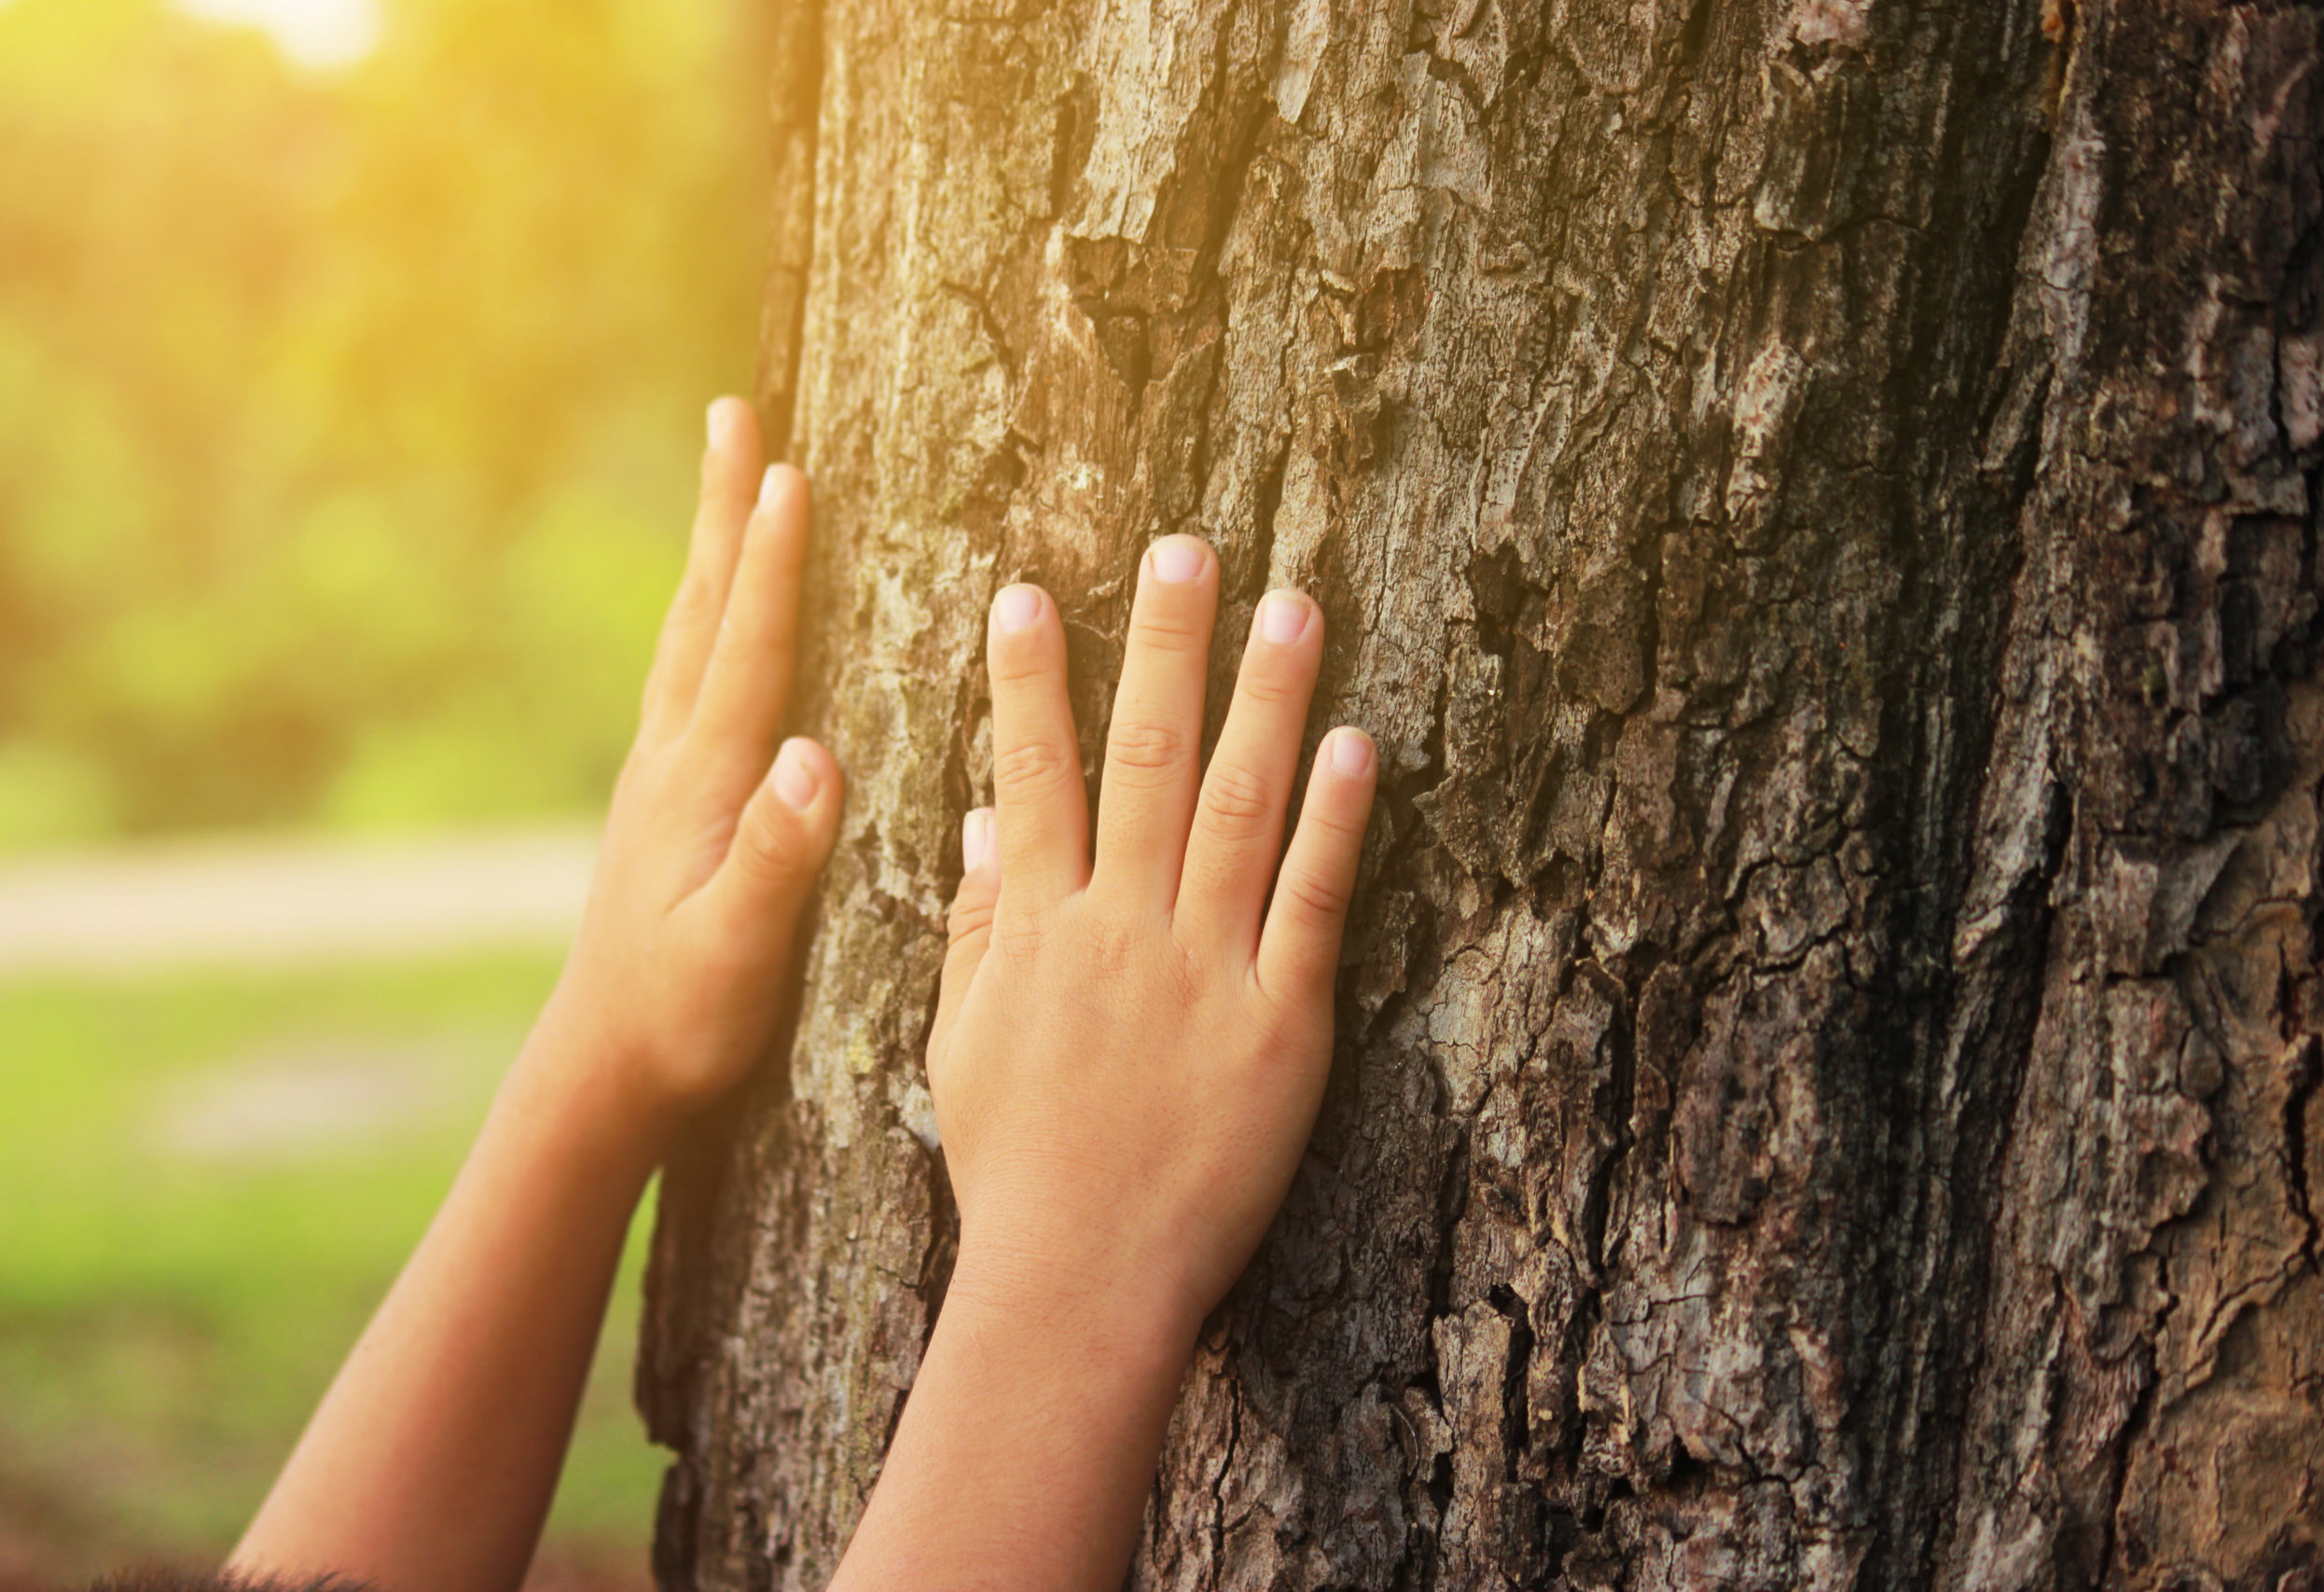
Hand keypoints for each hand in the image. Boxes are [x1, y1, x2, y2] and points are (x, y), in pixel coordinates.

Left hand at [539, 396, 842, 1139]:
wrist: (602, 1066)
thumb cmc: (684, 1016)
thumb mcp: (738, 949)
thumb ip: (775, 855)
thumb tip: (815, 754)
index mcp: (701, 781)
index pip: (745, 649)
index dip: (770, 561)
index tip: (790, 470)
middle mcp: (672, 758)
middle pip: (703, 608)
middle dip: (724, 511)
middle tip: (735, 414)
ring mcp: (660, 773)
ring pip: (690, 631)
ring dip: (712, 547)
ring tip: (732, 476)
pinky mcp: (662, 797)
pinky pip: (689, 671)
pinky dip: (708, 611)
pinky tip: (715, 609)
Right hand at [926, 534, 1378, 1331]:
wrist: (1081, 1278)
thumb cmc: (1015, 1168)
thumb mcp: (963, 1043)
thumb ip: (978, 927)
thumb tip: (982, 822)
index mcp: (1041, 929)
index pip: (1031, 776)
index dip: (1027, 679)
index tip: (1028, 591)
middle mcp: (1123, 928)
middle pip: (1142, 760)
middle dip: (1161, 646)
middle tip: (1183, 549)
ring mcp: (1207, 968)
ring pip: (1237, 807)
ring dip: (1264, 699)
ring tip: (1291, 602)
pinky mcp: (1285, 1021)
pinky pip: (1314, 904)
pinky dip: (1338, 823)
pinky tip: (1360, 745)